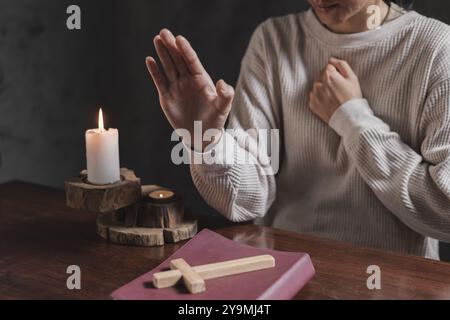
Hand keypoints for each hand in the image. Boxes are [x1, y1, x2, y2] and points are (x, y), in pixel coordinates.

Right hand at [146, 29, 233, 149]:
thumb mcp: (223, 108)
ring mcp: (177, 87)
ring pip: (168, 66)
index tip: (179, 39)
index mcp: (202, 80)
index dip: (186, 50)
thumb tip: (223, 83)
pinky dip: (154, 71)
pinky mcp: (166, 96)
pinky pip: (160, 81)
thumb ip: (225, 95)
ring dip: (163, 53)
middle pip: (178, 59)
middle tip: (164, 32)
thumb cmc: (215, 121)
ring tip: (157, 39)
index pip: (192, 61)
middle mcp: (188, 80)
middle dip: (171, 46)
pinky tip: (149, 60)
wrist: (202, 136)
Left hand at [309, 57, 362, 123]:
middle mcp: (318, 84)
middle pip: (321, 76)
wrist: (349, 118)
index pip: (328, 67)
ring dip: (323, 88)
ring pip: (317, 86)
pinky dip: (320, 98)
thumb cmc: (352, 97)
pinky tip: (329, 102)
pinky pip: (314, 97)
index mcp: (328, 75)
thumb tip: (331, 59)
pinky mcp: (312, 104)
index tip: (341, 80)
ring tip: (334, 96)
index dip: (336, 72)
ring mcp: (314, 95)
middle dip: (329, 79)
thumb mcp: (352, 77)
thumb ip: (341, 64)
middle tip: (338, 89)